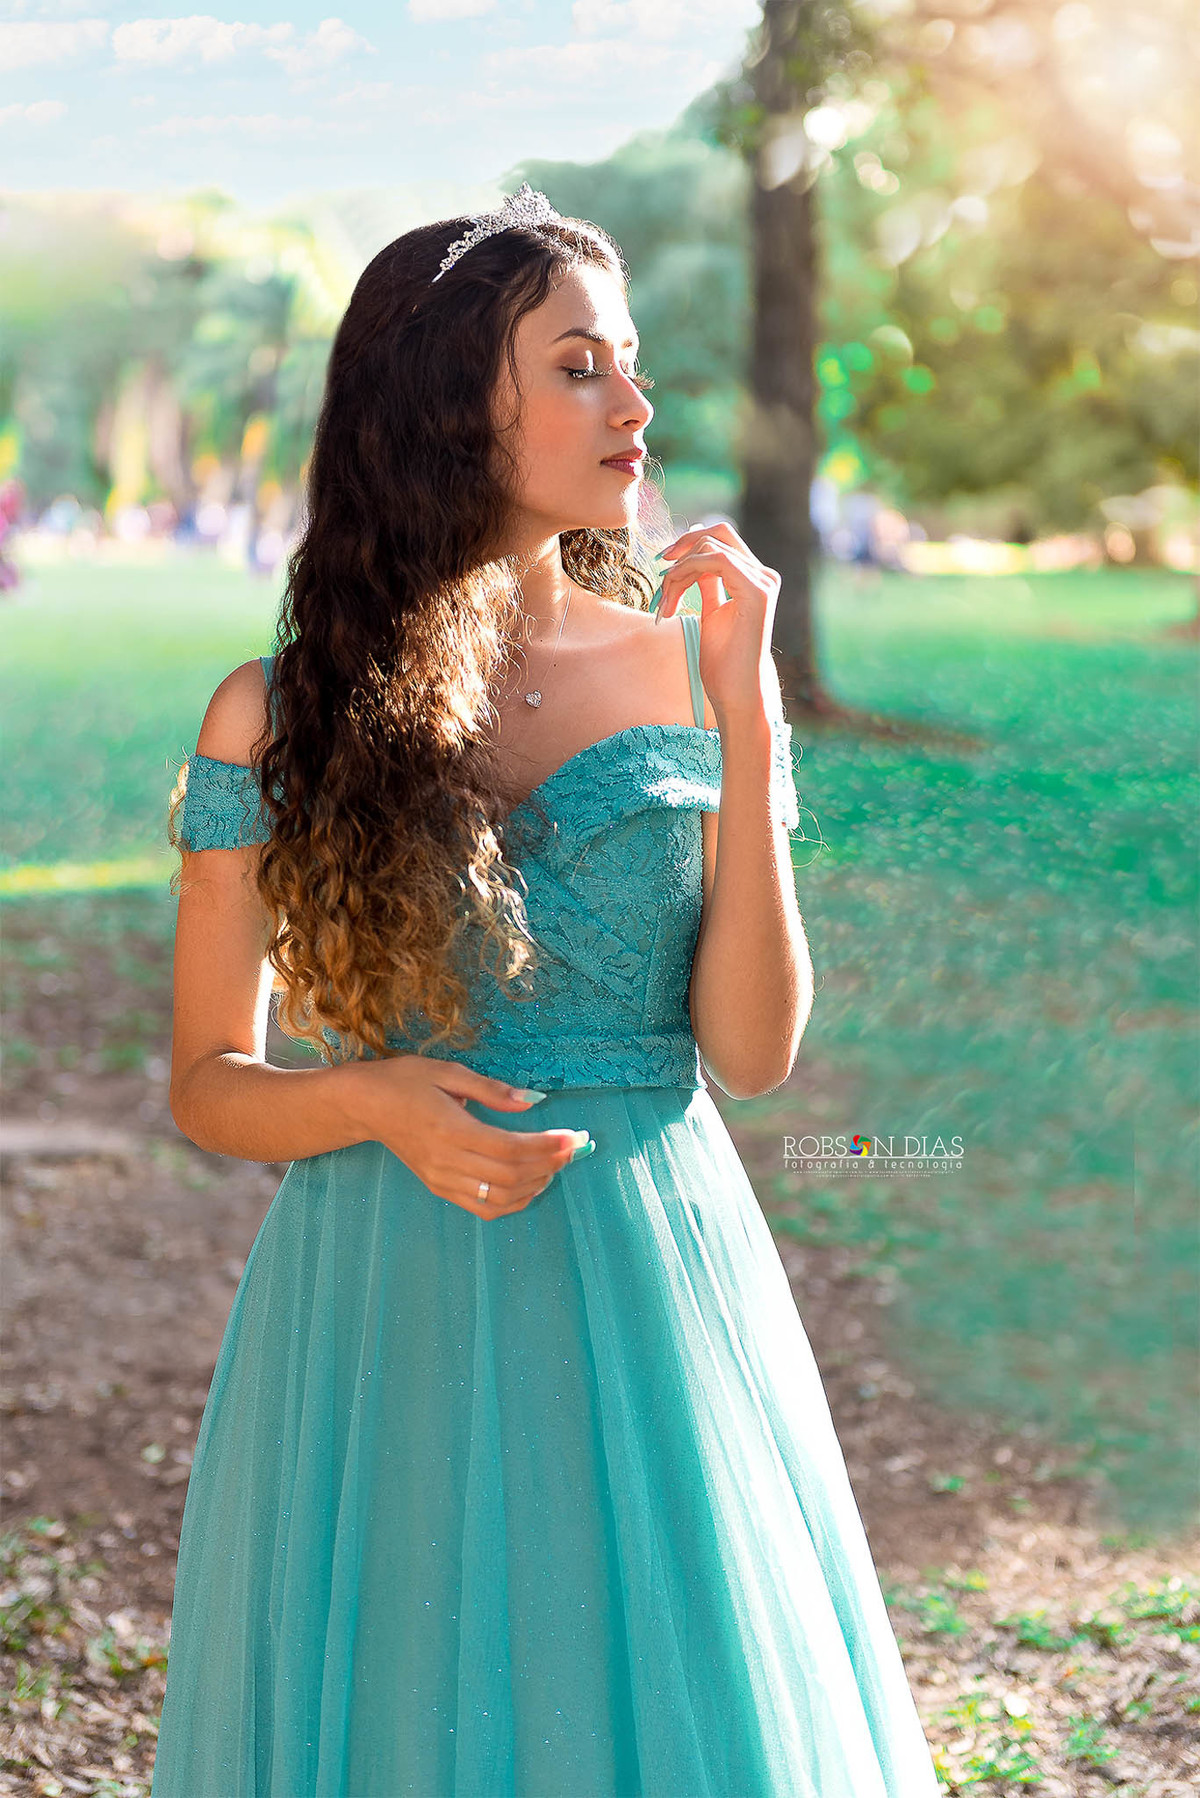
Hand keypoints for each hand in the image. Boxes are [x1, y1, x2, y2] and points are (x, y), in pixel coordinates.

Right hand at [344, 1054, 589, 1219]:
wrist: (364, 1106)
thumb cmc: (404, 1082)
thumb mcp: (448, 1073)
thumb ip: (492, 1090)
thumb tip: (532, 1101)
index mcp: (450, 1129)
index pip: (510, 1148)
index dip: (546, 1146)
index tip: (572, 1136)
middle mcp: (446, 1161)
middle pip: (510, 1176)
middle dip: (549, 1165)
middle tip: (572, 1148)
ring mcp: (442, 1180)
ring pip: (499, 1198)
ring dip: (536, 1185)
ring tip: (555, 1164)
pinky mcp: (439, 1188)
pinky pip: (483, 1207)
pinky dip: (513, 1202)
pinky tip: (530, 1185)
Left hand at [656, 520, 780, 718]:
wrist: (736, 692)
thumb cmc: (723, 661)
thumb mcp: (711, 613)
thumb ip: (708, 584)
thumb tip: (694, 558)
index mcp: (754, 579)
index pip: (721, 540)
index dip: (689, 544)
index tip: (663, 564)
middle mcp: (763, 576)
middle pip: (719, 533)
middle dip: (683, 546)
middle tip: (660, 566)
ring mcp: (763, 582)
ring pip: (711, 548)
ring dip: (678, 571)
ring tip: (666, 602)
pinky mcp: (756, 592)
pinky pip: (716, 561)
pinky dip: (687, 572)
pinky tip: (674, 597)